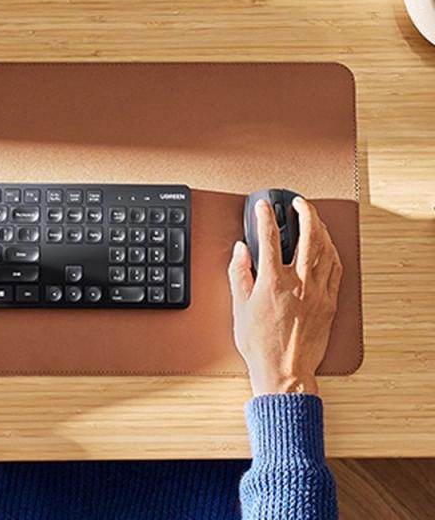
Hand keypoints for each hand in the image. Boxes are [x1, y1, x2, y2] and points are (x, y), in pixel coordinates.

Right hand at [228, 198, 342, 395]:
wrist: (285, 371)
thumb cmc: (261, 344)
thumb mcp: (239, 306)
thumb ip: (239, 273)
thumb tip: (241, 250)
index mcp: (274, 282)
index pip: (269, 238)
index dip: (265, 216)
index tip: (263, 206)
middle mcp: (299, 283)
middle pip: (308, 236)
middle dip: (304, 212)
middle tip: (298, 202)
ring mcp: (319, 293)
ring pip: (326, 250)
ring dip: (320, 228)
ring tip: (313, 218)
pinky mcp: (330, 303)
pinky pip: (336, 269)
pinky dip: (332, 251)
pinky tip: (327, 246)